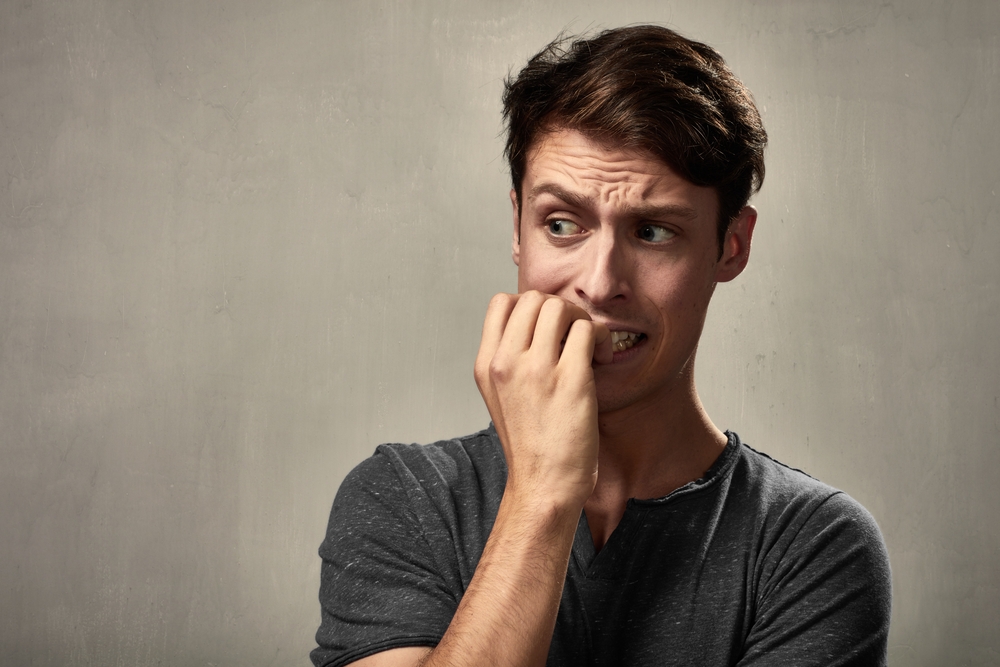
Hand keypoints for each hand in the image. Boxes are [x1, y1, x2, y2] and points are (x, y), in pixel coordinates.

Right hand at [474, 291, 611, 508]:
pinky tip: (602, 357)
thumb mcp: (501, 396)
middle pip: (533, 298)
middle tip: (572, 335)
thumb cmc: (530, 443)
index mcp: (486, 365)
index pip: (501, 303)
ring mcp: (536, 370)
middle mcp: (505, 362)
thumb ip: (510, 359)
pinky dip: (601, 337)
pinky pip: (588, 331)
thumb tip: (537, 325)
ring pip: (560, 308)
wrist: (544, 484)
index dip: (529, 306)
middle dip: (559, 309)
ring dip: (581, 319)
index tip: (546, 329)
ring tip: (589, 345)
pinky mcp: (570, 380)